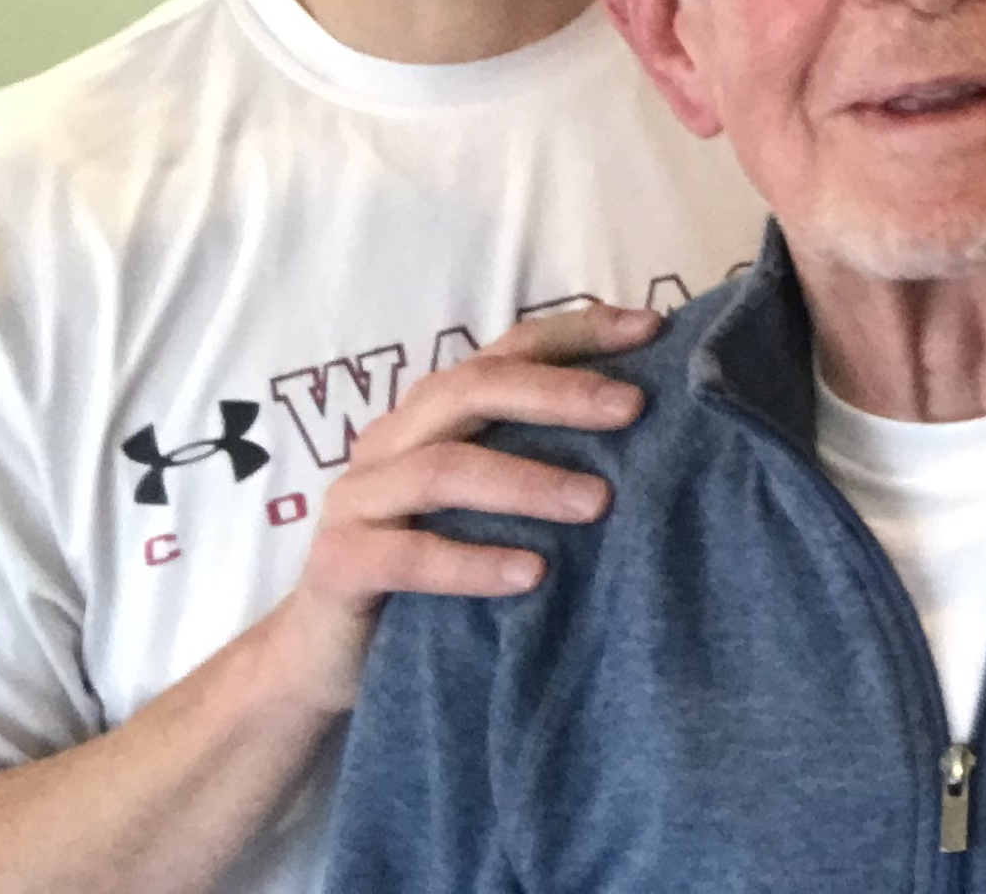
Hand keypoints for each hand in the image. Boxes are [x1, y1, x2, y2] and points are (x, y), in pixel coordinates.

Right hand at [257, 302, 660, 712]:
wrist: (329, 654)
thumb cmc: (437, 562)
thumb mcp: (492, 501)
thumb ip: (542, 455)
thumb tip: (656, 426)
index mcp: (434, 410)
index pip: (510, 348)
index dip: (580, 332)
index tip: (654, 329)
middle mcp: (393, 438)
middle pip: (475, 389)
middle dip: (560, 394)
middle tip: (634, 409)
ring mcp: (359, 498)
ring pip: (445, 470)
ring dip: (529, 482)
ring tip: (599, 502)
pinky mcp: (338, 564)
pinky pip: (409, 556)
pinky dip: (474, 561)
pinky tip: (531, 573)